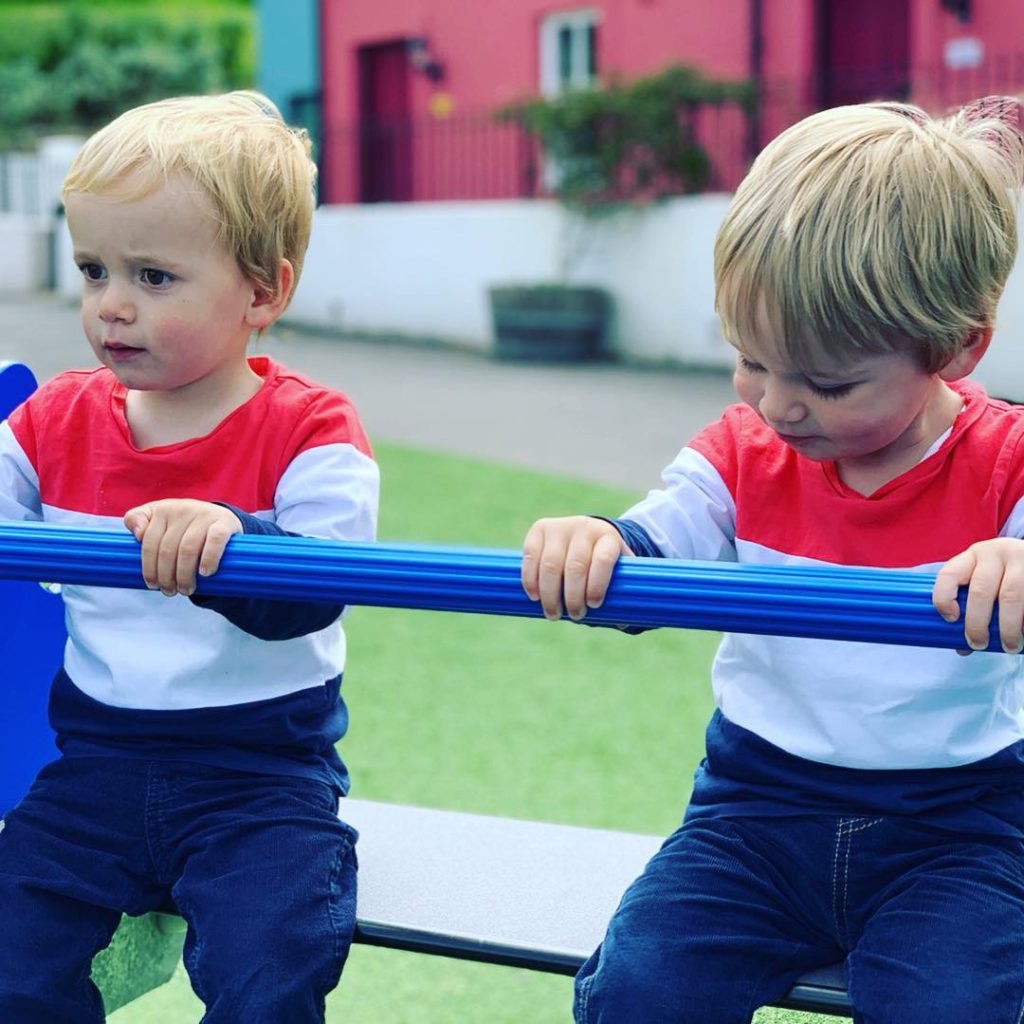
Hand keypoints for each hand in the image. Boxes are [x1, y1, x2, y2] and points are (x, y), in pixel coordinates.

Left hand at [123, 499, 241, 596]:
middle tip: (170, 592)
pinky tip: (205, 573)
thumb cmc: (184, 525)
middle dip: (166, 576)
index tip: (152, 585)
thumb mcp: (158, 517)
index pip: (150, 543)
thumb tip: (138, 534)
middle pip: (167, 549)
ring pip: (188, 549)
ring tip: (186, 590)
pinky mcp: (224, 523)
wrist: (222, 517)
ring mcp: (204, 515)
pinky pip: (214, 541)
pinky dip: (208, 559)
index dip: (149, 568)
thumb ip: (137, 519)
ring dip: (184, 575)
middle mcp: (183, 509)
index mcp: (163, 509)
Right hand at [521, 515, 631, 620]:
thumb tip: (621, 623)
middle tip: (574, 615)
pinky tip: (535, 596)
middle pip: (575, 566)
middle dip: (573, 596)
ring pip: (551, 564)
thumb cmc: (601, 560)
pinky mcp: (539, 529)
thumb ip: (621, 591)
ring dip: (550, 594)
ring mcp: (559, 527)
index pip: (603, 559)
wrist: (585, 532)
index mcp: (607, 537)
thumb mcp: (617, 568)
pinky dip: (531, 580)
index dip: (597, 585)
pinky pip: (531, 556)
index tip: (594, 605)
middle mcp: (584, 528)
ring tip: (553, 614)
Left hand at [932, 538, 1023, 653]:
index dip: (944, 597)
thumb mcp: (984, 580)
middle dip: (977, 623)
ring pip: (1010, 597)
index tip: (951, 619)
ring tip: (1009, 646)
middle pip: (980, 591)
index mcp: (972, 556)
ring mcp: (1020, 560)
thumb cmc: (1002, 573)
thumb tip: (964, 649)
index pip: (948, 574)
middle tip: (979, 644)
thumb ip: (971, 607)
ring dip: (1008, 627)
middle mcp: (994, 554)